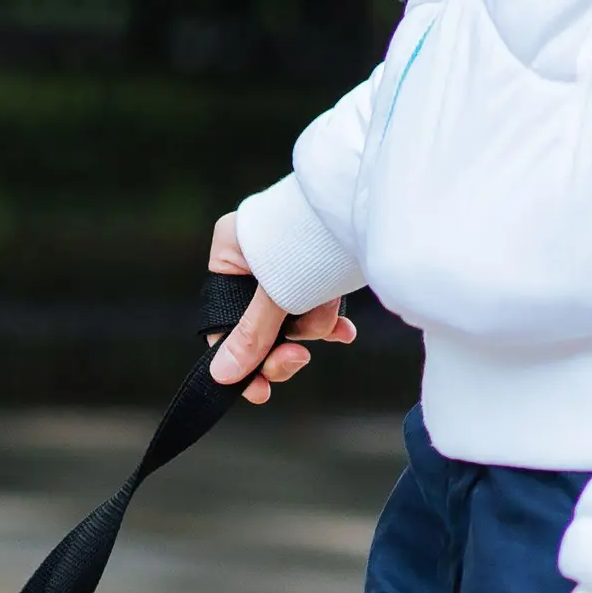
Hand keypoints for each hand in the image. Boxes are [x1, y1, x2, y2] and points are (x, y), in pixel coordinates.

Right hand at [206, 212, 355, 403]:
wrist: (368, 202)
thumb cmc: (314, 238)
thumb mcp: (277, 294)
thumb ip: (251, 336)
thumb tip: (222, 376)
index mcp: (229, 252)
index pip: (223, 318)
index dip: (240, 358)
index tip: (259, 390)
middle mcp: (254, 257)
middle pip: (259, 324)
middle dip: (284, 344)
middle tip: (299, 360)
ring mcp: (287, 263)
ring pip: (292, 318)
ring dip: (313, 324)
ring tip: (330, 312)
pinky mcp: (317, 267)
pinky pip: (315, 306)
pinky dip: (328, 318)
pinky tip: (344, 332)